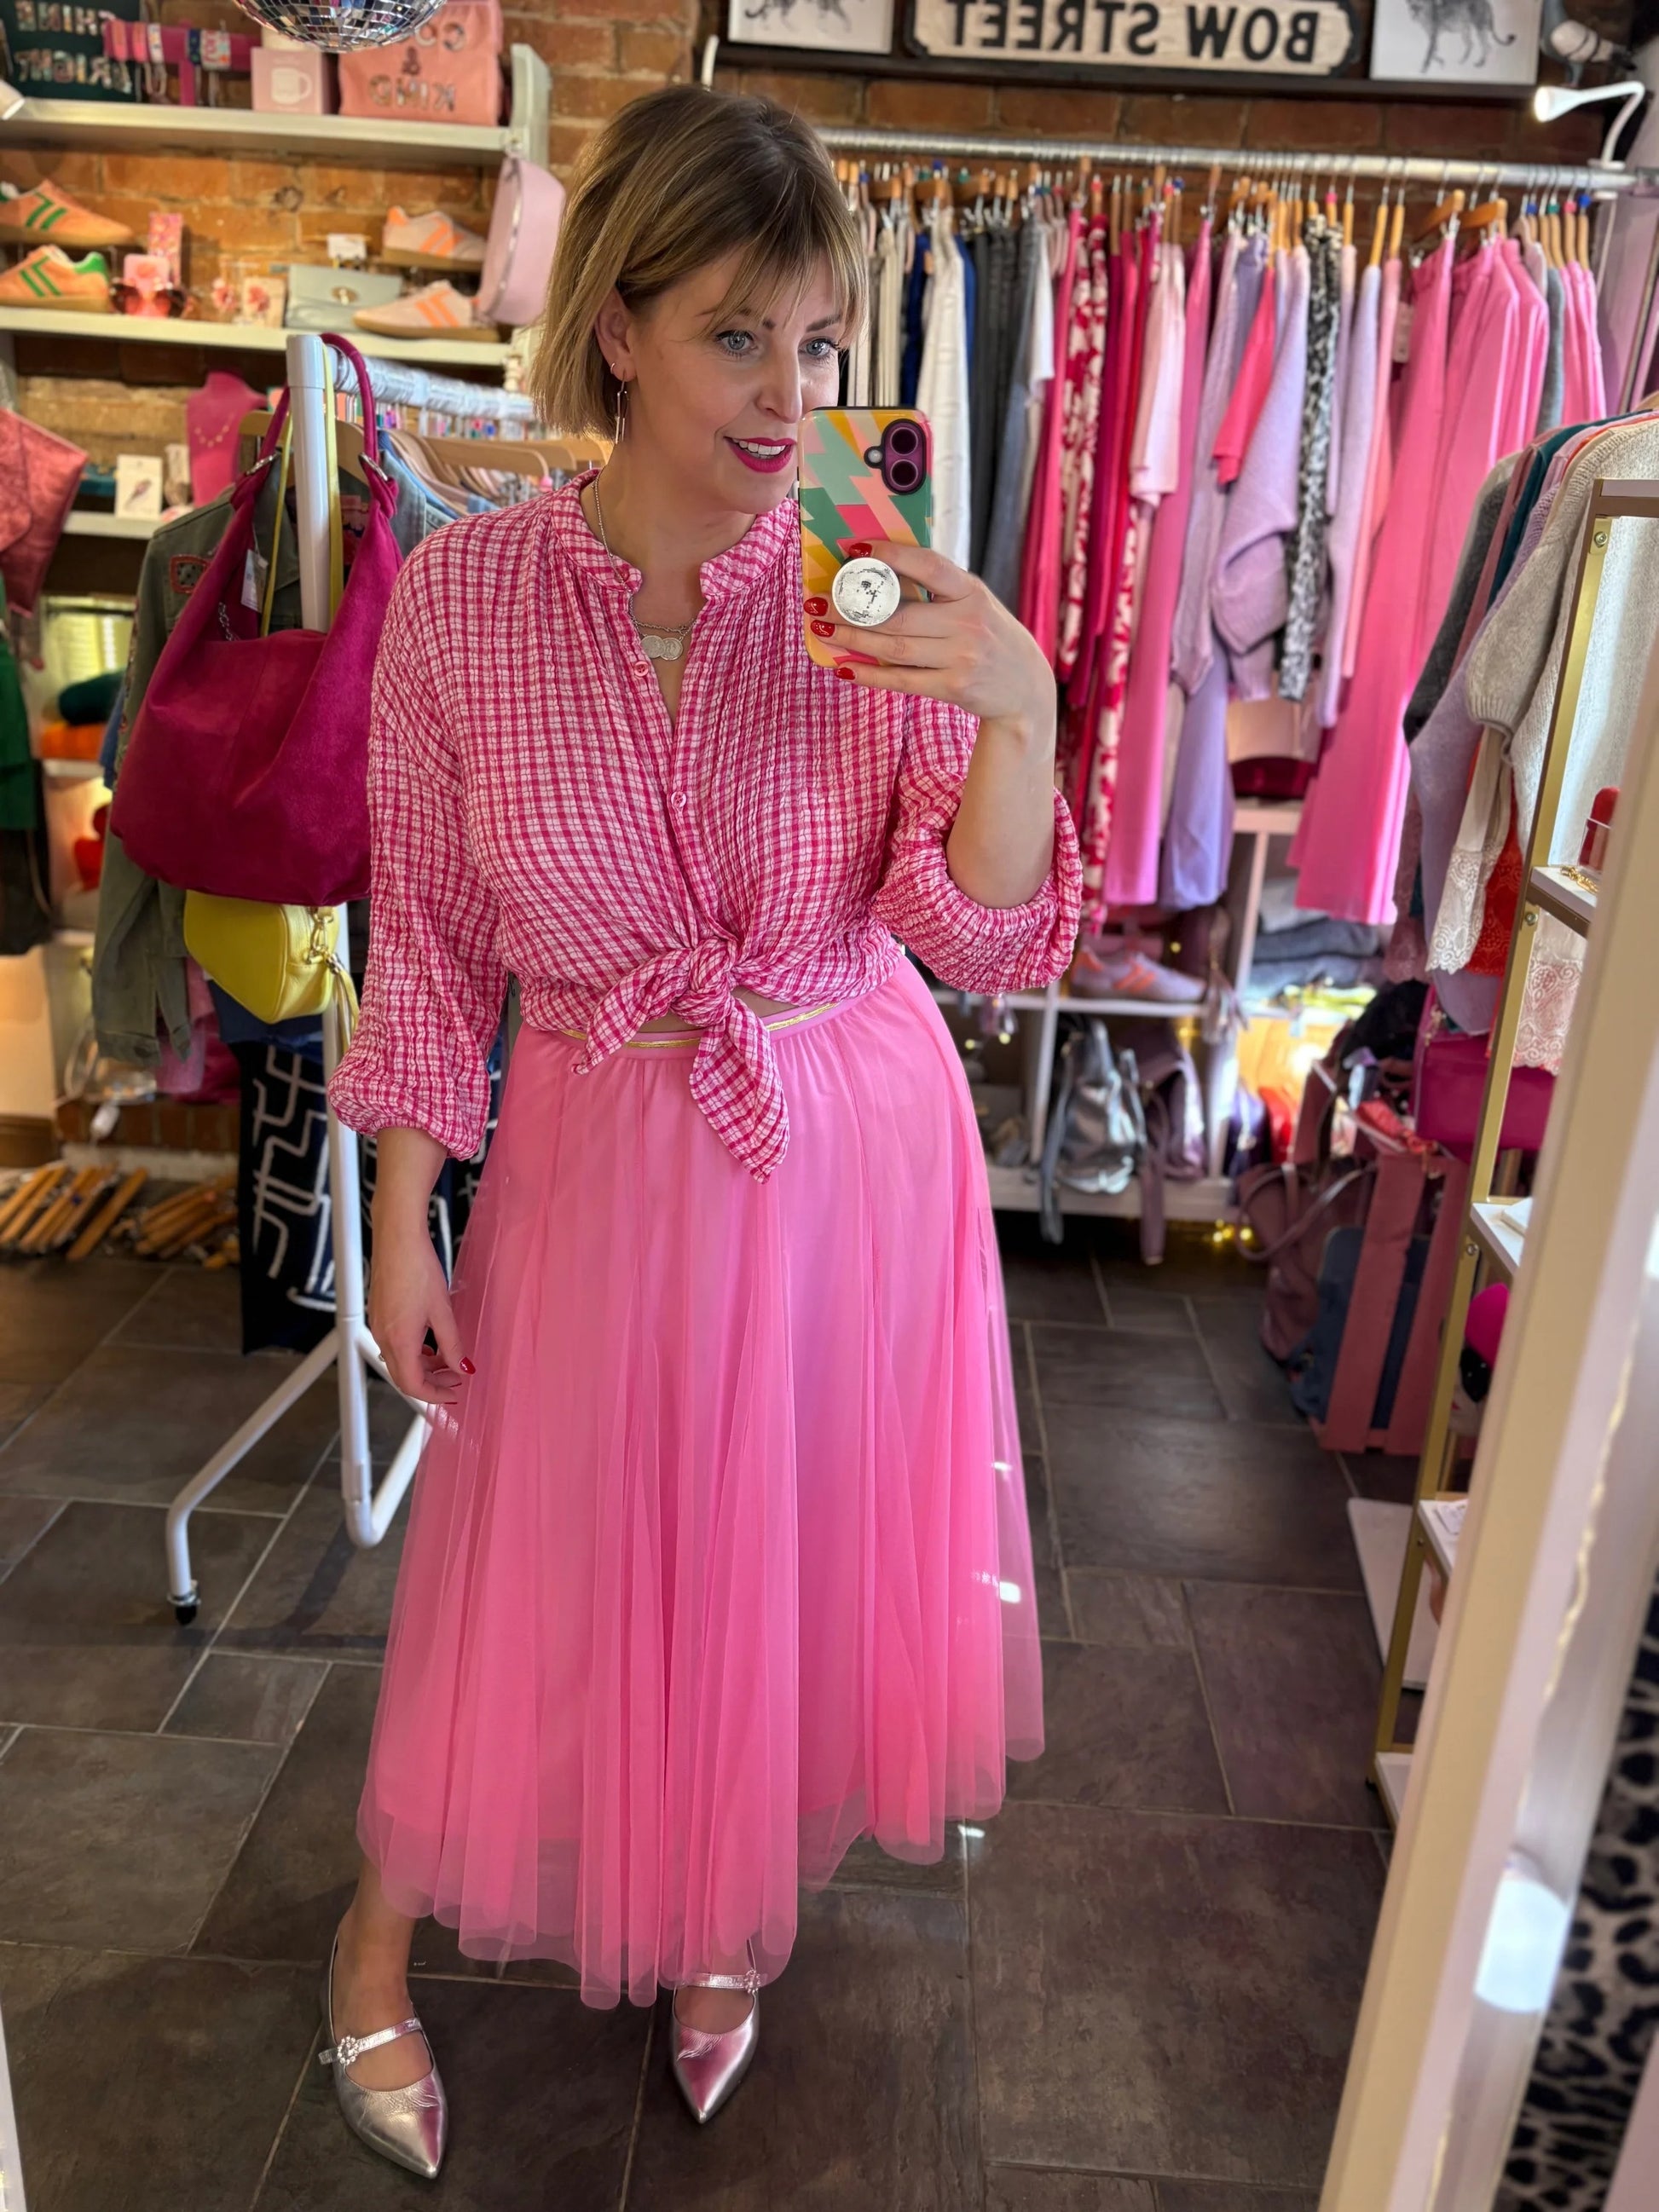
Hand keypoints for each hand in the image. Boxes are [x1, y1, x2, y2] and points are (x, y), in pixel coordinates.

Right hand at [366, 1221, 471, 1408]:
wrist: (397, 1239)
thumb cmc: (418, 1269)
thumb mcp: (442, 1311)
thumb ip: (452, 1344)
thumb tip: (462, 1367)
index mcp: (398, 1341)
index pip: (412, 1385)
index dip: (434, 1395)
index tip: (454, 1394)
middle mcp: (383, 1337)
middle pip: (403, 1376)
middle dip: (430, 1383)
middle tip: (455, 1380)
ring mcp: (378, 1326)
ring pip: (398, 1361)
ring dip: (422, 1367)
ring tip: (446, 1361)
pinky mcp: (379, 1314)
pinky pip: (393, 1345)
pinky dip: (413, 1352)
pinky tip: (430, 1343)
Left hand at [807, 539, 1056, 743]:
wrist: (1024, 688)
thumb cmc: (989, 638)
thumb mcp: (975, 604)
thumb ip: (938, 591)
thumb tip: (880, 572)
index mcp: (972, 591)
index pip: (927, 565)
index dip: (889, 554)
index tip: (855, 549)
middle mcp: (968, 623)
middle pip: (898, 614)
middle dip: (852, 607)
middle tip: (820, 602)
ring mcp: (962, 657)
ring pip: (894, 647)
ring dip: (852, 638)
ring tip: (822, 629)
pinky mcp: (953, 687)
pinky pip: (901, 680)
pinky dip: (869, 673)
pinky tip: (844, 666)